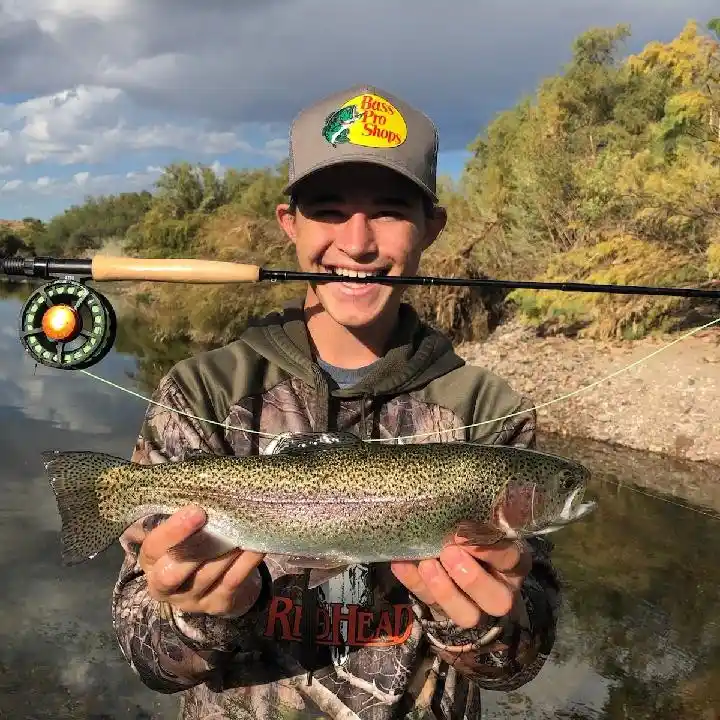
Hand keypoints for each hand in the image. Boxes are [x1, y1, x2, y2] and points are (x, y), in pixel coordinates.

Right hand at [137, 504, 265, 616]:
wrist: (217, 582)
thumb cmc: (194, 546)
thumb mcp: (182, 534)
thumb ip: (185, 516)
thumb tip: (203, 483)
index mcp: (152, 562)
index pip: (153, 549)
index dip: (172, 531)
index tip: (196, 510)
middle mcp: (166, 587)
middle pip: (172, 573)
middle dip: (193, 546)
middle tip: (215, 520)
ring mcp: (192, 600)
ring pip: (207, 575)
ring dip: (225, 550)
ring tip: (241, 527)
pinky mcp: (218, 605)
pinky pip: (233, 581)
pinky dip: (246, 562)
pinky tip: (257, 545)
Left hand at [390, 540, 531, 628]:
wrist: (463, 573)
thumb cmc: (477, 541)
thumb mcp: (483, 531)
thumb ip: (472, 527)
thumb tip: (447, 508)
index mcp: (512, 565)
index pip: (512, 559)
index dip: (490, 551)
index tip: (464, 535)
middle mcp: (500, 592)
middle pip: (498, 600)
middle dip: (472, 578)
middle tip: (449, 553)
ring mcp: (475, 610)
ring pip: (468, 615)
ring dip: (445, 590)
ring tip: (427, 565)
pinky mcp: (446, 617)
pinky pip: (430, 605)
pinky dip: (414, 583)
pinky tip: (401, 564)